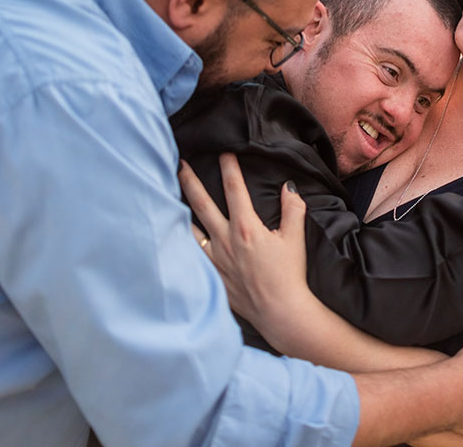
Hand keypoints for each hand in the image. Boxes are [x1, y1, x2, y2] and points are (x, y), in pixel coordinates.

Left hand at [178, 154, 311, 346]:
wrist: (280, 311)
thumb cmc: (289, 275)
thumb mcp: (295, 238)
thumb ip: (293, 209)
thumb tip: (289, 188)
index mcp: (246, 227)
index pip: (234, 188)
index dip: (228, 166)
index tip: (223, 151)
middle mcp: (225, 240)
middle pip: (202, 204)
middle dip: (189, 181)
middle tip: (178, 164)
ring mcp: (215, 259)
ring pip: (190, 229)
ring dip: (179, 211)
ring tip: (167, 197)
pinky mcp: (212, 276)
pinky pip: (192, 255)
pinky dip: (183, 244)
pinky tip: (173, 238)